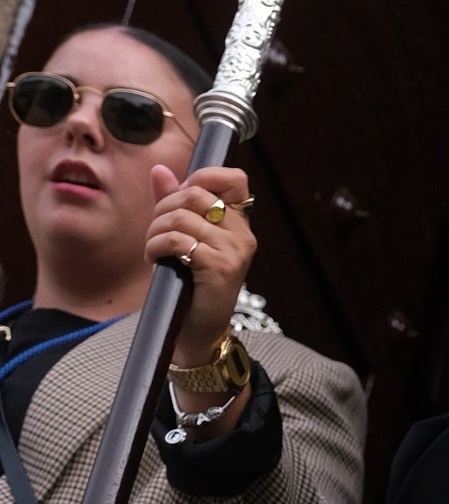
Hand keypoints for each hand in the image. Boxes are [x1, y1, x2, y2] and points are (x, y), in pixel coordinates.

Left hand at [148, 163, 255, 369]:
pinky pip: (178, 240)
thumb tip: (159, 170)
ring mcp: (234, 251)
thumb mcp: (185, 239)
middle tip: (154, 230)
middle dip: (163, 207)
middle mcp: (243, 234)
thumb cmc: (191, 286)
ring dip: (155, 230)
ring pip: (181, 217)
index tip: (181, 195)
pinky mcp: (219, 268)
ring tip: (152, 248)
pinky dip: (156, 246)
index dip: (204, 176)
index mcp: (239, 224)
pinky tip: (153, 258)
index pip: (234, 179)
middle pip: (195, 195)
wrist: (198, 332)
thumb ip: (174, 203)